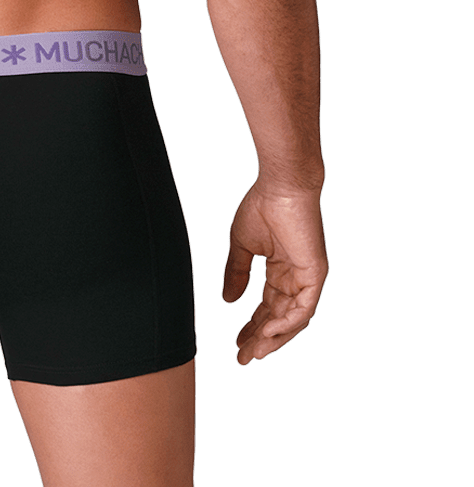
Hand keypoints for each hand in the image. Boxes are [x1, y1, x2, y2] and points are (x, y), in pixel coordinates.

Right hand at [223, 182, 327, 364]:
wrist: (280, 186)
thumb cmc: (262, 206)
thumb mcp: (241, 245)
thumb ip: (236, 272)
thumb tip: (228, 301)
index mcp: (281, 270)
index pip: (268, 307)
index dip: (252, 326)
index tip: (236, 343)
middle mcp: (296, 277)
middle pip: (280, 318)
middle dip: (261, 339)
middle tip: (243, 357)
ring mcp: (308, 277)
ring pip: (293, 319)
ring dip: (274, 338)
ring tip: (254, 352)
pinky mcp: (316, 274)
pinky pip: (304, 308)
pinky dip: (287, 323)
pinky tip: (268, 333)